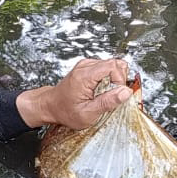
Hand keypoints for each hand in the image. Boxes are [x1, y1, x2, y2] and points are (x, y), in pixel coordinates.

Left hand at [16, 58, 133, 129]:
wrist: (51, 106)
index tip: (116, 93)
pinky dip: (109, 79)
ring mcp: (86, 65)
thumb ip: (108, 102)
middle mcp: (85, 67)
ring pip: (112, 65)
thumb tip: (126, 92)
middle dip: (119, 80)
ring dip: (114, 80)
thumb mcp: (88, 113)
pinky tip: (101, 90)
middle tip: (111, 95)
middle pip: (115, 63)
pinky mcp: (88, 67)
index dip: (120, 80)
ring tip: (104, 94)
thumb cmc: (65, 111)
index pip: (113, 66)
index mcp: (84, 76)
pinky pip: (106, 68)